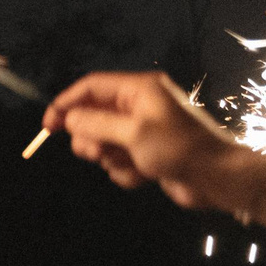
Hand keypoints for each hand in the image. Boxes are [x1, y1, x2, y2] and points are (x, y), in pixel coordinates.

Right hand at [43, 71, 257, 211]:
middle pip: (92, 116)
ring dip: (109, 158)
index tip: (48, 127)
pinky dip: (124, 171)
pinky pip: (117, 161)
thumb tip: (68, 119)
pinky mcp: (145, 153)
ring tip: (128, 164)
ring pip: (102, 142)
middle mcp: (139, 106)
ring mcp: (141, 131)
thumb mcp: (134, 134)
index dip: (66, 103)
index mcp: (140, 90)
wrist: (216, 178)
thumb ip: (97, 124)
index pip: (92, 87)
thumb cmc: (179, 148)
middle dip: (90, 139)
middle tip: (96, 154)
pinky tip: (144, 176)